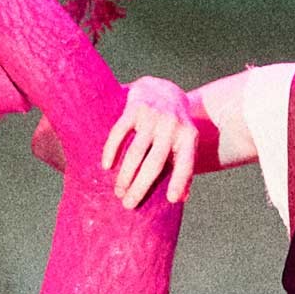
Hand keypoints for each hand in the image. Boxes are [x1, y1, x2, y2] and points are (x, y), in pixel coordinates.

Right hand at [103, 77, 206, 208]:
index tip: (172, 200)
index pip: (186, 163)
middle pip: (155, 162)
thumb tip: (180, 198)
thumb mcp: (185, 144)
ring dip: (125, 174)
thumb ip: (184, 168)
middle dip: (141, 186)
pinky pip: (120, 132)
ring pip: (136, 151)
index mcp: (188, 137)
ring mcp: (153, 117)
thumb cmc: (174, 127)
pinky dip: (112, 150)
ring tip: (118, 191)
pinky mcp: (135, 108)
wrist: (164, 90)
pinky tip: (106, 165)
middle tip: (128, 204)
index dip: (180, 181)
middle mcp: (172, 127)